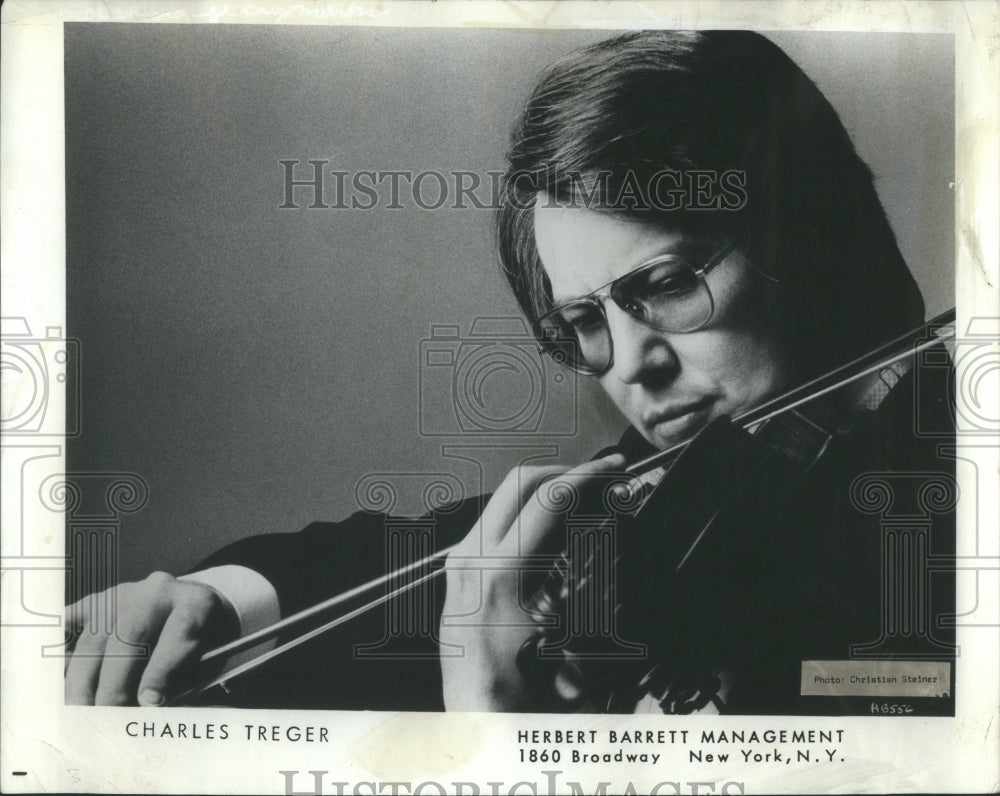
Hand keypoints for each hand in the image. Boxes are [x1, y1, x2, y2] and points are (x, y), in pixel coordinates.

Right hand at [64, 572, 239, 705]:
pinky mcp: (100, 599)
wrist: (193, 607)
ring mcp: (126, 592)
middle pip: (130, 634)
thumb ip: (180, 684)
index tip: (148, 703)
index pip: (179, 633)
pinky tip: (55, 674)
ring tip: (79, 712)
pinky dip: (61, 647)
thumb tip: (143, 711)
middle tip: (105, 718)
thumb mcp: (207, 661)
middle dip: (114, 682)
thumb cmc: (203, 644)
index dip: (162, 671)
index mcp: (198, 603)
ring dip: (84, 679)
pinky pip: (73, 621)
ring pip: (96, 634)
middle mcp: (160, 591)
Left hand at [439, 452, 624, 710]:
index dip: (586, 475)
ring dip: (544, 492)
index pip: (547, 498)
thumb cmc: (513, 691)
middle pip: (519, 481)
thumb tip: (612, 549)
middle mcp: (472, 557)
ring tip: (581, 502)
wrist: (472, 720)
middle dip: (563, 470)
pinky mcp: (459, 570)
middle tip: (598, 475)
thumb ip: (586, 591)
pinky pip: (493, 524)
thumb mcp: (564, 641)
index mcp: (497, 570)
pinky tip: (551, 533)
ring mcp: (460, 561)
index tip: (612, 469)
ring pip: (504, 499)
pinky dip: (525, 515)